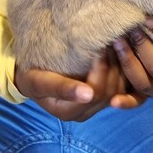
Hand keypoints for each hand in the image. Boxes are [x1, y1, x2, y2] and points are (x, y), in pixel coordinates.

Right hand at [14, 48, 139, 120]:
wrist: (31, 76)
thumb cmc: (31, 76)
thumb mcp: (39, 81)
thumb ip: (60, 88)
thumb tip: (87, 94)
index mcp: (69, 112)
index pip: (96, 93)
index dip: (102, 69)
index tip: (99, 47)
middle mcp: (85, 112)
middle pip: (110, 91)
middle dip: (113, 65)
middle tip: (111, 40)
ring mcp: (95, 106)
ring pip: (119, 89)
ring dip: (120, 65)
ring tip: (116, 43)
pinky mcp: (101, 97)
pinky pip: (120, 86)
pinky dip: (122, 69)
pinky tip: (119, 52)